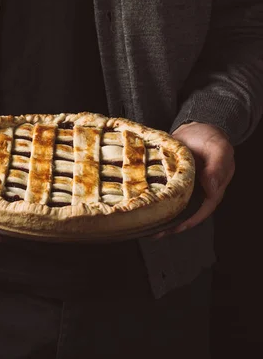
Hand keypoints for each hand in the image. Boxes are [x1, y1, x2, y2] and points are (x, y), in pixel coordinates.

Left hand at [152, 121, 234, 238]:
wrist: (196, 125)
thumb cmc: (211, 137)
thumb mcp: (218, 149)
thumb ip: (217, 167)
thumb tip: (212, 187)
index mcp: (211, 190)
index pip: (200, 211)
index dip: (187, 222)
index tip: (172, 229)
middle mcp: (196, 191)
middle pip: (183, 213)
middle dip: (168, 224)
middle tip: (151, 232)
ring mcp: (182, 186)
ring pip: (171, 204)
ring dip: (159, 213)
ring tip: (142, 223)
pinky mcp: (170, 178)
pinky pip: (162, 191)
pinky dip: (153, 197)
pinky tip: (140, 202)